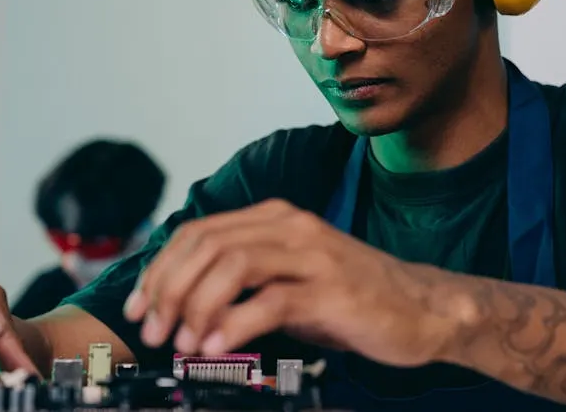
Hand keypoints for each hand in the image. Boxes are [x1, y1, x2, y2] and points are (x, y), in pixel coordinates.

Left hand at [123, 200, 471, 367]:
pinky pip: (270, 301)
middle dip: (168, 289)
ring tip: (185, 342)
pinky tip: (219, 346)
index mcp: (277, 219)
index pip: (199, 232)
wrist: (424, 307)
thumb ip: (246, 282)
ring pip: (232, 264)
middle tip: (154, 331)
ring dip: (196, 305)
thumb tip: (186, 306)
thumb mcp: (292, 280)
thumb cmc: (354, 297)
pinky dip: (235, 324)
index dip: (160, 269)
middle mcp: (292, 228)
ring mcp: (313, 255)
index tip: (140, 307)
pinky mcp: (331, 290)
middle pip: (207, 245)